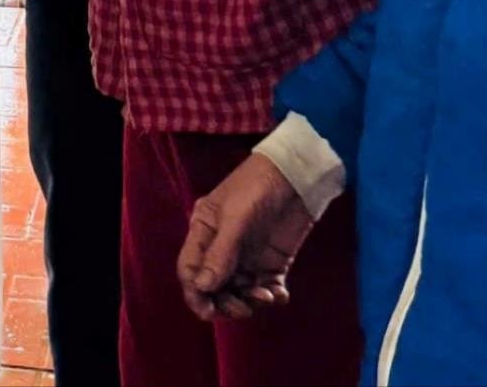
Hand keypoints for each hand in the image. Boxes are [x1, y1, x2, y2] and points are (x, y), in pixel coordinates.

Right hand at [177, 155, 316, 321]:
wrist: (296, 175)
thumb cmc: (256, 187)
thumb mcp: (236, 218)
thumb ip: (220, 253)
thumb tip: (201, 288)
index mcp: (204, 233)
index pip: (190, 269)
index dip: (195, 293)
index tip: (208, 312)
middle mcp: (222, 249)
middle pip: (214, 287)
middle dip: (225, 302)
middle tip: (242, 309)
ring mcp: (247, 257)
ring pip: (240, 292)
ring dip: (250, 301)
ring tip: (266, 296)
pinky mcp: (272, 262)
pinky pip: (267, 288)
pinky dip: (273, 297)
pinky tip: (280, 294)